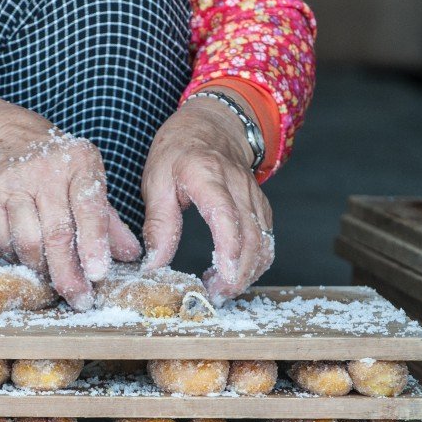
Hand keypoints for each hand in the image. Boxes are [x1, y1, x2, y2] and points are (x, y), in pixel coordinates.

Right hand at [0, 77, 139, 307]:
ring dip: (41, 268)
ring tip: (51, 276)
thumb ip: (107, 219)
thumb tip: (130, 255)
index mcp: (79, 162)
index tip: (98, 274)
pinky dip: (16, 257)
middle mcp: (46, 168)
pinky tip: (26, 256)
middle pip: (57, 234)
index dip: (94, 244)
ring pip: (28, 242)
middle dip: (68, 273)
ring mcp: (12, 180)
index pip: (89, 209)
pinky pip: (2, 240)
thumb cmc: (50, 162)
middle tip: (78, 298)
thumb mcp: (84, 178)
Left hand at [141, 92, 273, 301]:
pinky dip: (255, 261)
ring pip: (264, 241)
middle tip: (215, 295)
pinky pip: (266, 238)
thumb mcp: (156, 181)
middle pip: (252, 235)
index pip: (226, 214)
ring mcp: (254, 196)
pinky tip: (234, 273)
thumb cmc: (179, 152)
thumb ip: (158, 224)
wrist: (211, 126)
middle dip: (239, 272)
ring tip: (221, 290)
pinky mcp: (260, 206)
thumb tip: (155, 265)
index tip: (224, 276)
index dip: (229, 248)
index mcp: (207, 175)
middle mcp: (238, 186)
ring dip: (248, 271)